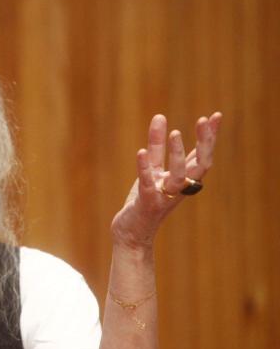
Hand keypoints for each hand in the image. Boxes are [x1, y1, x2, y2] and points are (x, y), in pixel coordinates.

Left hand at [111, 112, 220, 248]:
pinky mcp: (146, 204)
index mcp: (184, 179)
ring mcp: (164, 197)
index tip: (215, 116)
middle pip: (199, 166)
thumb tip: (160, 117)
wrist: (132, 232)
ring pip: (178, 177)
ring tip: (175, 133)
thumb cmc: (146, 199)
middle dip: (204, 143)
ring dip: (178, 155)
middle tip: (204, 120)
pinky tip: (141, 152)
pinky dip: (144, 169)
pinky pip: (148, 185)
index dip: (209, 137)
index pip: (202, 156)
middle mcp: (179, 188)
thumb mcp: (153, 169)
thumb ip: (157, 145)